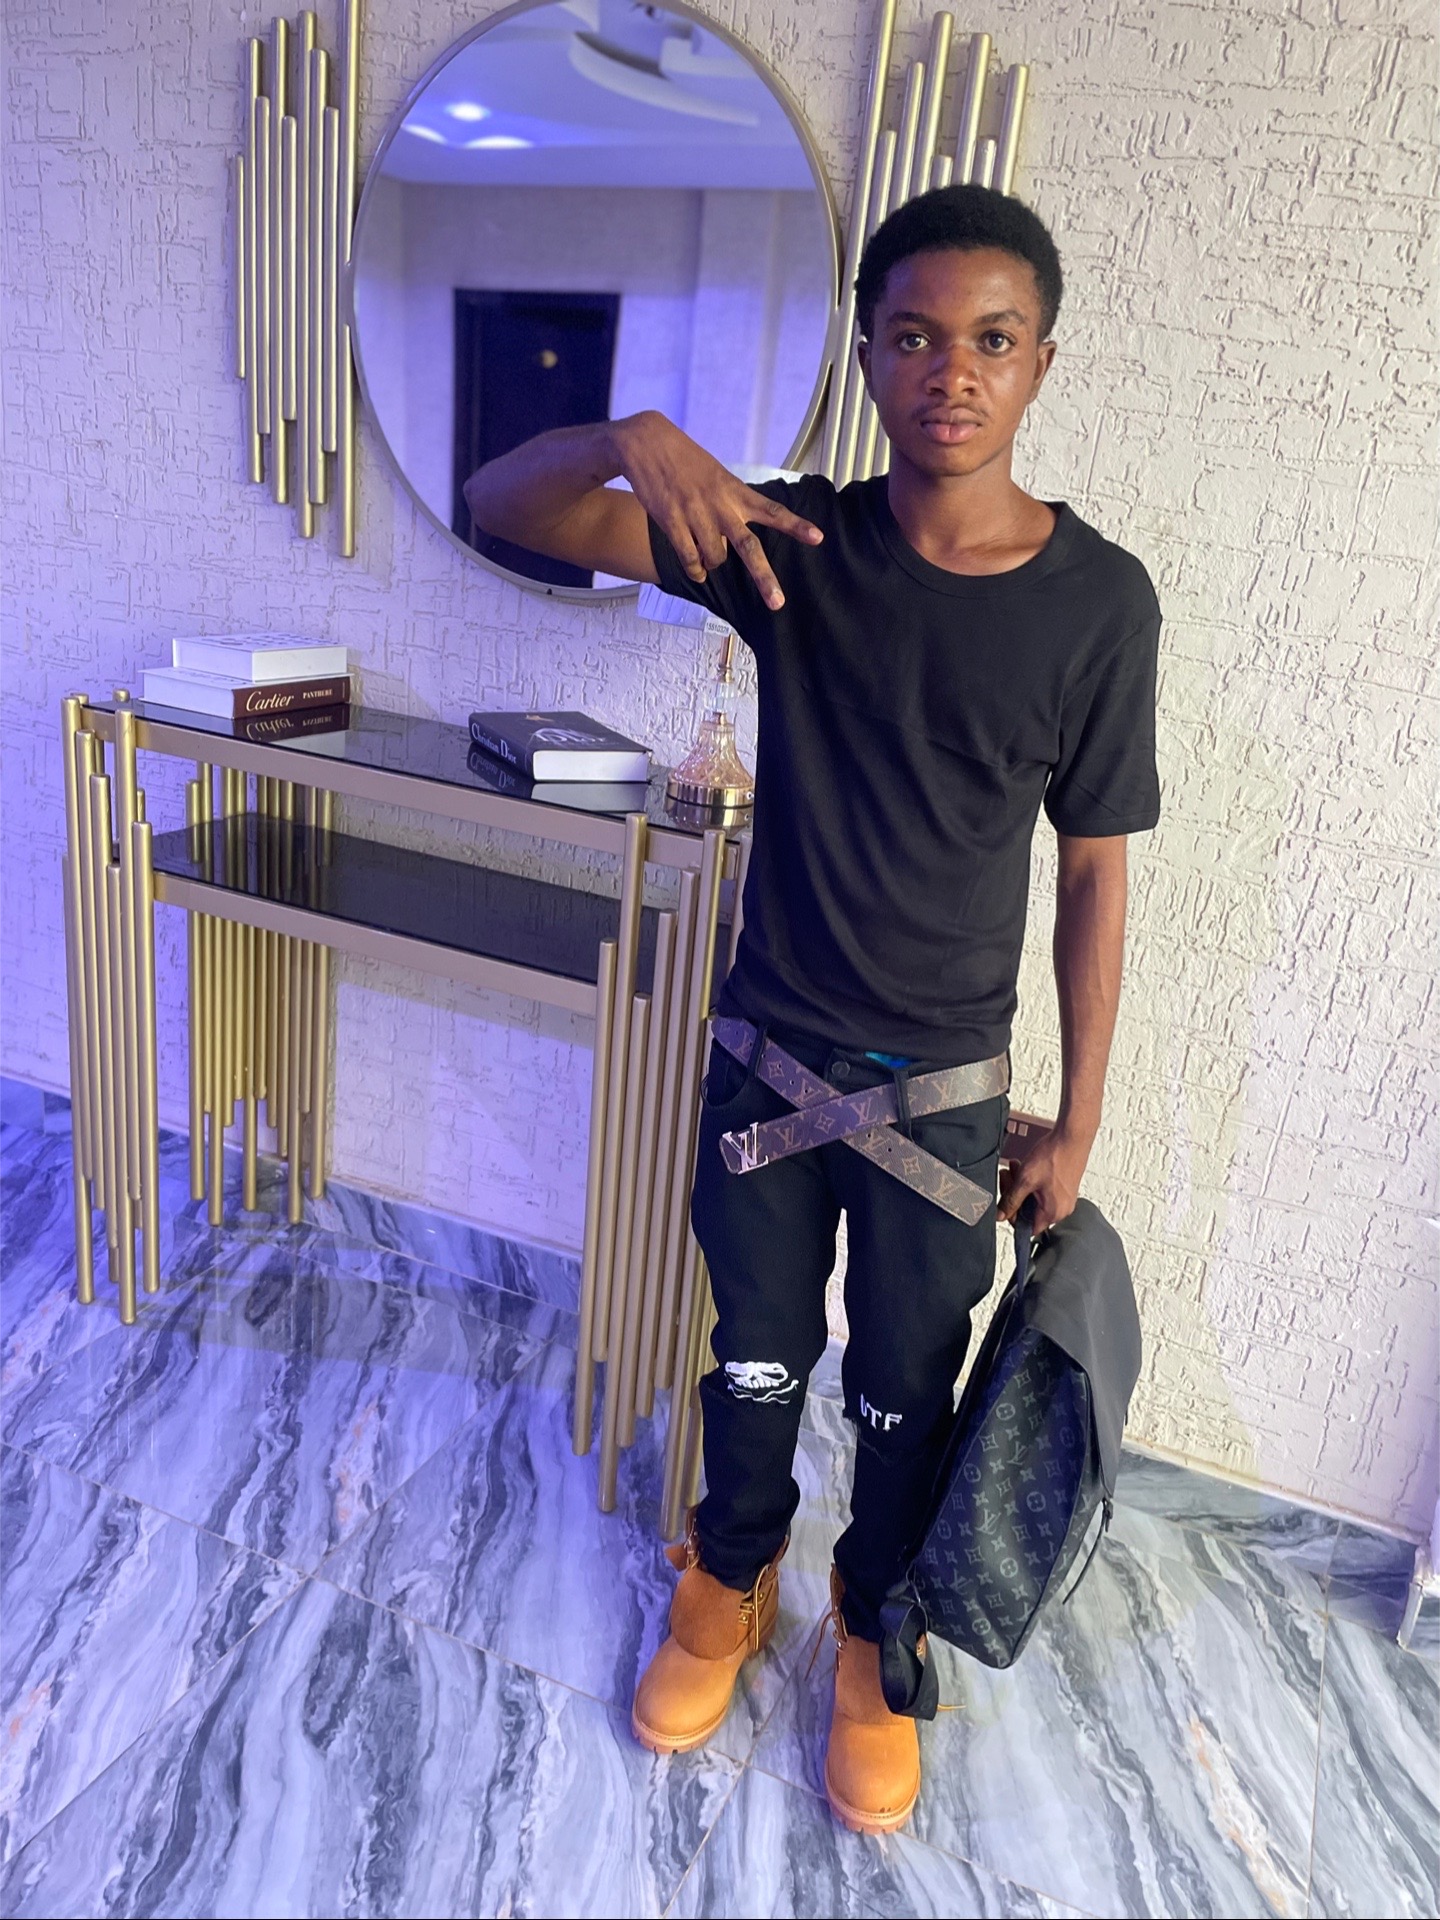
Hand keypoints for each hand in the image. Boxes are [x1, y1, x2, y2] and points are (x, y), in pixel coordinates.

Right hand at [611, 411, 821, 609]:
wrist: (648, 444)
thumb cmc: (686, 460)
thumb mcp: (718, 475)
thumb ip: (732, 504)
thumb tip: (732, 543)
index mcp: (736, 492)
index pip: (773, 511)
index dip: (796, 526)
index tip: (818, 538)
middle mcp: (721, 506)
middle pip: (749, 548)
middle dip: (765, 578)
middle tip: (777, 602)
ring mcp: (697, 516)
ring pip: (715, 558)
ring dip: (713, 563)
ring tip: (705, 553)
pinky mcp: (673, 522)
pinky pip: (690, 559)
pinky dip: (695, 570)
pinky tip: (697, 571)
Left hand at [998, 1125, 1091, 1233]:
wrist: (1072, 1136)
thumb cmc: (1055, 1156)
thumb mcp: (1025, 1179)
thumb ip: (1011, 1200)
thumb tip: (1000, 1215)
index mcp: (1053, 1212)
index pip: (1026, 1227)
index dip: (1012, 1215)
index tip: (1004, 1200)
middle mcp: (1062, 1209)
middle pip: (1029, 1211)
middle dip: (1014, 1193)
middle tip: (1008, 1176)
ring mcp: (1065, 1198)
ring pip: (1034, 1199)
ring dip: (1021, 1184)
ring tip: (1015, 1167)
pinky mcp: (1064, 1188)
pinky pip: (1043, 1191)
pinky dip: (1032, 1181)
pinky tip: (1025, 1166)